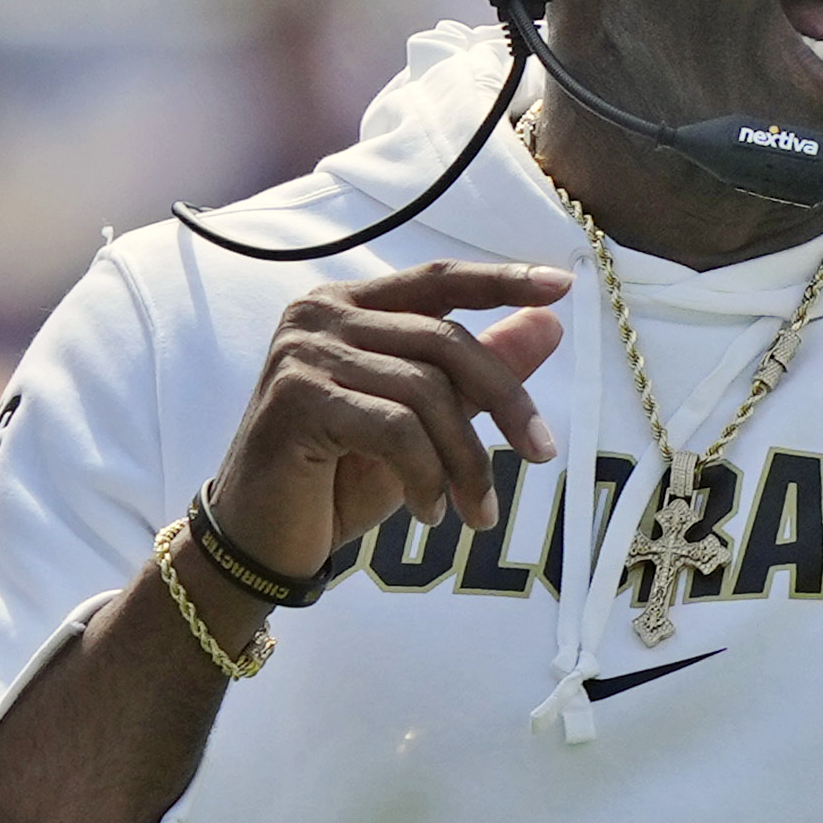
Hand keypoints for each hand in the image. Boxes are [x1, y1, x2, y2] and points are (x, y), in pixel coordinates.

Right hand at [209, 261, 570, 583]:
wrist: (262, 541)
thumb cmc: (339, 479)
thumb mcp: (425, 425)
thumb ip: (477, 374)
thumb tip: (550, 324)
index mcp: (350, 306)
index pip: (437, 281)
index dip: (500, 281)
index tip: (560, 287)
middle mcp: (321, 315)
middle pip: (445, 340)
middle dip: (505, 400)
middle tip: (542, 455)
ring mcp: (303, 353)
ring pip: (426, 392)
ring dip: (466, 460)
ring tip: (477, 511)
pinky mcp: (297, 399)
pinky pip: (395, 429)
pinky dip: (426, 477)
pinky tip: (430, 512)